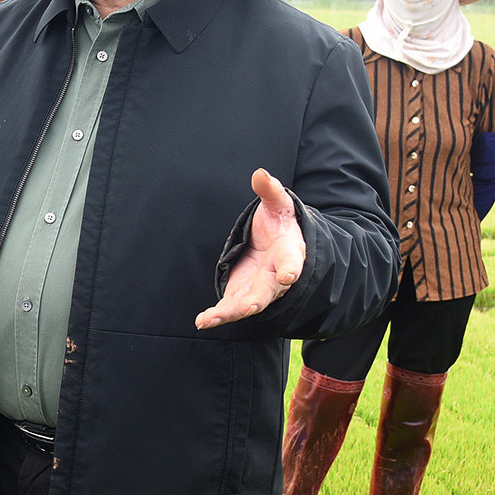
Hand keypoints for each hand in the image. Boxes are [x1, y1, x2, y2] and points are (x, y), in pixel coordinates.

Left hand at [197, 170, 306, 328]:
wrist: (278, 244)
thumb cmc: (280, 224)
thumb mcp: (278, 204)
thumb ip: (270, 191)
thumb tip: (260, 173)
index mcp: (289, 253)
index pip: (291, 261)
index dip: (291, 268)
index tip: (289, 275)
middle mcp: (275, 276)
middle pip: (267, 291)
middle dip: (257, 299)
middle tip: (249, 306)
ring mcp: (259, 288)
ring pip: (247, 304)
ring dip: (230, 313)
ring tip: (210, 319)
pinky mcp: (242, 293)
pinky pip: (231, 307)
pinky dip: (218, 315)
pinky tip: (203, 321)